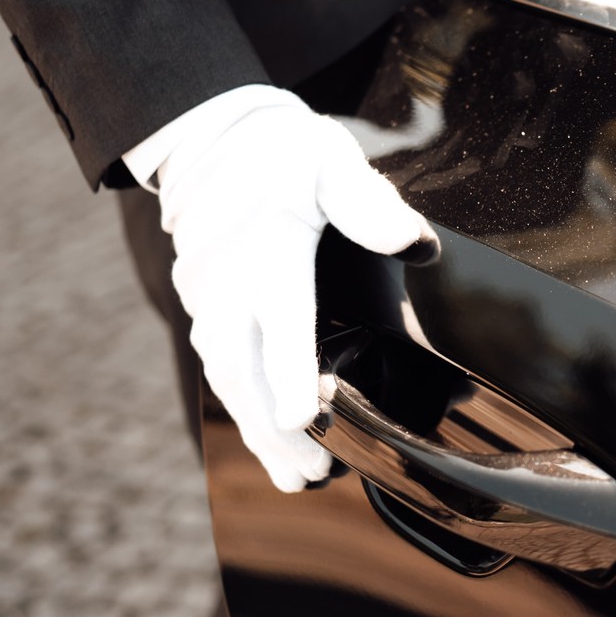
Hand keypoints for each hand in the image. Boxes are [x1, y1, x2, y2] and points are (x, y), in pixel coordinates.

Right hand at [152, 93, 436, 490]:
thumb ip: (367, 202)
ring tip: (297, 478)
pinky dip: (243, 408)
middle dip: (275, 428)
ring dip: (258, 429)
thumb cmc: (285, 153)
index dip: (292, 370)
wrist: (210, 138)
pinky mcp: (202, 306)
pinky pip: (220, 365)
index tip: (304, 416)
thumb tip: (413, 242)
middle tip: (312, 475)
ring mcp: (208, 297)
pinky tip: (270, 441)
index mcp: (265, 247)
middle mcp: (227, 281)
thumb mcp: (332, 159)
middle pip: (246, 367)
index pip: (280, 318)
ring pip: (228, 376)